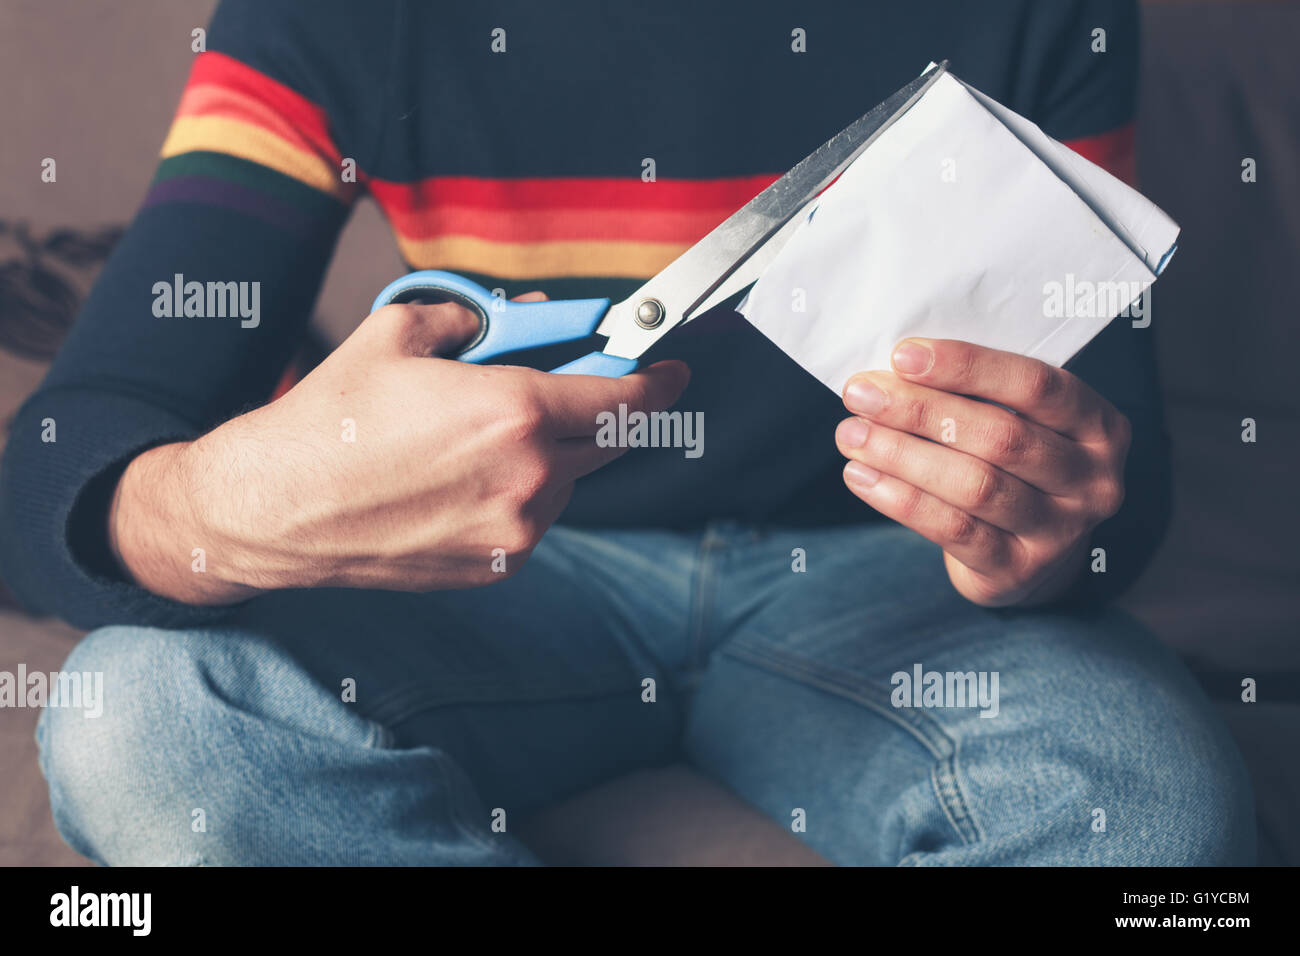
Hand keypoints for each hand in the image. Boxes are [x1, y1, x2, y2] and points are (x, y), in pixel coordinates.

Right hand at [109, 295, 688, 603]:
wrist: (275, 509)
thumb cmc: (329, 421)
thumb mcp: (399, 335)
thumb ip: (473, 320)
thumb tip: (514, 319)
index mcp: (516, 412)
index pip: (623, 398)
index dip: (657, 382)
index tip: (672, 374)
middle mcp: (529, 478)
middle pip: (606, 441)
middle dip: (598, 412)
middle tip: (574, 392)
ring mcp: (515, 531)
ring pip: (567, 482)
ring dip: (550, 455)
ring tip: (481, 438)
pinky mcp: (495, 566)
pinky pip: (533, 520)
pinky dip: (520, 493)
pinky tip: (463, 479)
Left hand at [835, 338, 1130, 606]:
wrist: (1033, 556)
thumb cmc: (1015, 468)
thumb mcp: (1020, 423)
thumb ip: (979, 395)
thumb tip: (893, 368)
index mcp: (1098, 424)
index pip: (1036, 385)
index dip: (967, 367)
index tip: (902, 354)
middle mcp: (1092, 479)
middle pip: (1000, 436)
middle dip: (920, 410)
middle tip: (860, 394)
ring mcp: (1060, 531)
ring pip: (973, 484)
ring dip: (902, 455)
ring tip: (850, 434)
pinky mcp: (1017, 570)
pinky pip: (953, 530)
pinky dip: (901, 500)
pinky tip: (862, 477)